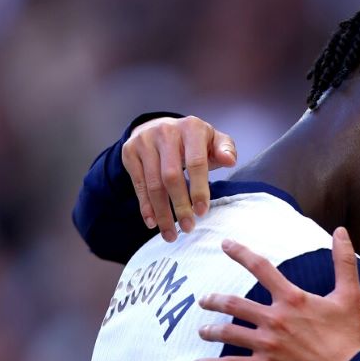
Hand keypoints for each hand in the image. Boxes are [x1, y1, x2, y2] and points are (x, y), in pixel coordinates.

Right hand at [123, 115, 236, 240]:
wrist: (161, 126)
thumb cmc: (195, 141)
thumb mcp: (214, 140)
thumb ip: (225, 149)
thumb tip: (230, 160)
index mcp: (191, 128)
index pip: (196, 163)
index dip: (199, 190)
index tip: (202, 212)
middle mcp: (166, 131)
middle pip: (171, 176)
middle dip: (180, 206)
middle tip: (188, 228)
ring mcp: (144, 141)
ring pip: (153, 184)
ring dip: (162, 212)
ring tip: (170, 234)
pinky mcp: (129, 151)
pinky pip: (138, 184)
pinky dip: (146, 206)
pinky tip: (153, 223)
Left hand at [192, 227, 359, 360]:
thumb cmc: (350, 336)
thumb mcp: (350, 295)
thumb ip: (343, 261)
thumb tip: (341, 230)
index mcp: (292, 299)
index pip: (261, 268)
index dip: (241, 253)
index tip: (225, 244)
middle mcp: (275, 319)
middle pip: (234, 304)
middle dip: (214, 301)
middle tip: (204, 300)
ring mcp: (267, 344)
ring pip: (228, 332)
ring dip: (211, 330)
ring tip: (202, 330)